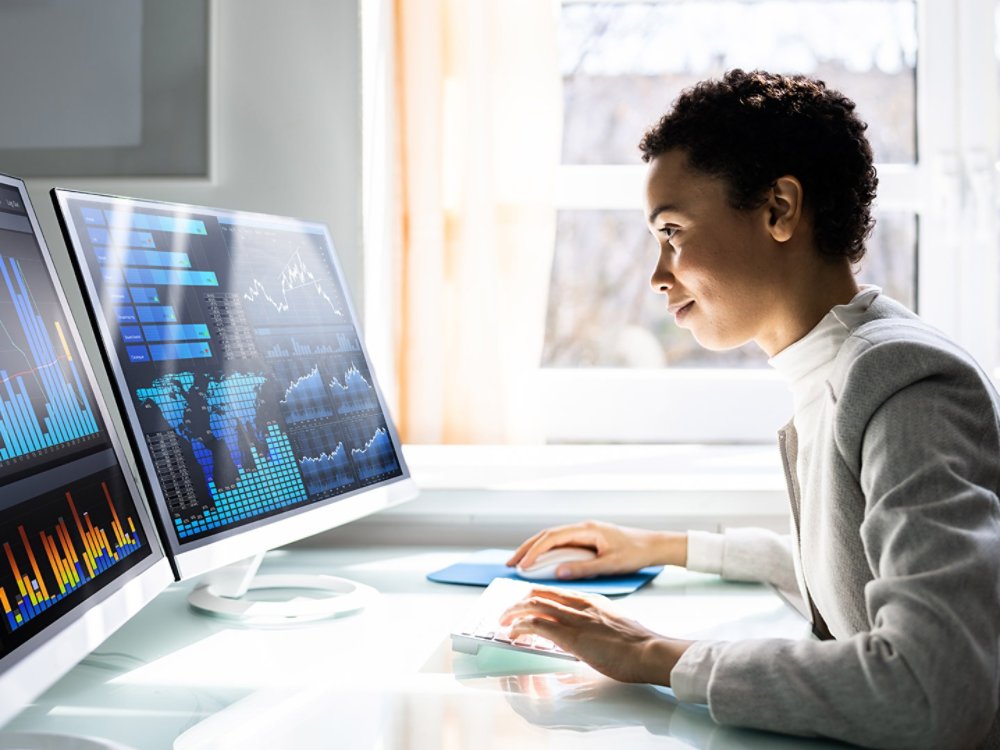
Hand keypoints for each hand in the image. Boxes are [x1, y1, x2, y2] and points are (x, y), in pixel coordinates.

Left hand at [500, 587, 690, 684]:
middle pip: (539, 594)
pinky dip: (520, 627)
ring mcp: (574, 617)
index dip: (535, 598)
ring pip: (533, 605)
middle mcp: (579, 603)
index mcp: (590, 600)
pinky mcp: (570, 635)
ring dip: (513, 613)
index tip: (524, 606)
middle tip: (507, 614)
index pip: (554, 592)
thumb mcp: (613, 627)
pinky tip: (514, 633)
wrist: (648, 651)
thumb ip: (595, 628)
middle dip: (518, 603)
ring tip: (504, 623)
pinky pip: (536, 624)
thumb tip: (583, 642)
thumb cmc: (637, 645)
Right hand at [506, 521, 686, 579]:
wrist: (654, 545)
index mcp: (587, 530)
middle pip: (547, 535)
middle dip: (526, 548)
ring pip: (552, 537)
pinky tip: (540, 560)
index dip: (534, 551)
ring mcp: (584, 531)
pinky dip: (547, 550)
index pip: (552, 538)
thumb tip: (557, 572)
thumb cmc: (636, 553)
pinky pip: (561, 541)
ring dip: (534, 548)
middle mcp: (583, 527)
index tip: (522, 565)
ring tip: (519, 562)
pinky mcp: (588, 537)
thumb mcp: (609, 564)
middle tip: (510, 563)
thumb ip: (582, 568)